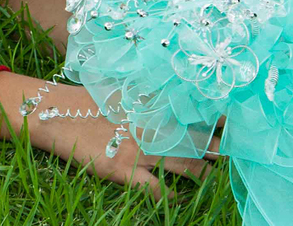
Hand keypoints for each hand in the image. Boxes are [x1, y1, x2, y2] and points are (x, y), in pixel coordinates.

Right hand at [28, 84, 222, 202]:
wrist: (56, 114)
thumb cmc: (85, 101)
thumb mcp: (117, 91)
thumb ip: (142, 94)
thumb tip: (164, 93)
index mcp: (148, 105)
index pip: (189, 111)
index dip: (214, 117)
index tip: (234, 119)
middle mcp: (149, 126)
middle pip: (193, 139)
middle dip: (216, 146)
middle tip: (236, 151)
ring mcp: (139, 149)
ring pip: (183, 165)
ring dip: (201, 173)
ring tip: (214, 177)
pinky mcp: (125, 170)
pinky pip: (155, 189)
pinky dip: (169, 197)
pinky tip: (178, 201)